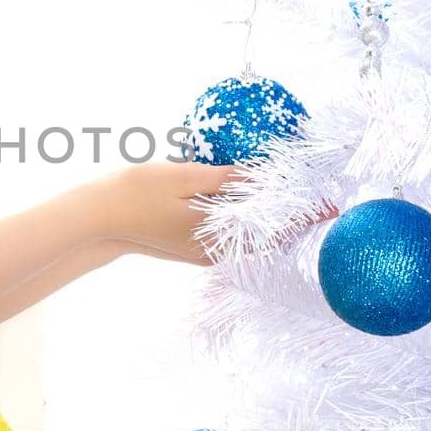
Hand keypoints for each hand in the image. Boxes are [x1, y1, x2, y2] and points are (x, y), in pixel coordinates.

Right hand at [102, 161, 339, 265]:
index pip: (274, 229)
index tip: (333, 205)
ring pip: (251, 236)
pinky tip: (258, 200)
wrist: (97, 217)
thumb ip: (228, 179)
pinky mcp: (195, 247)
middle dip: (295, 217)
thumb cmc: (137, 192)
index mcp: (217, 238)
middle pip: (267, 236)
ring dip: (273, 218)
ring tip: (303, 200)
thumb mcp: (186, 178)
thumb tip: (267, 178)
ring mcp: (205, 252)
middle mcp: (216, 252)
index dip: (305, 214)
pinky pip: (233, 233)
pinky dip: (248, 218)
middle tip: (327, 200)